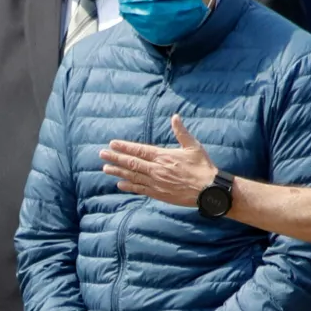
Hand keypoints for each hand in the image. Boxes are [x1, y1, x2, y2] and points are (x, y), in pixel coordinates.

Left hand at [99, 114, 216, 207]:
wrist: (208, 190)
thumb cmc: (202, 167)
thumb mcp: (193, 146)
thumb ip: (181, 132)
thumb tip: (175, 117)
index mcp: (163, 156)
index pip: (139, 150)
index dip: (124, 147)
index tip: (112, 144)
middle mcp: (156, 169)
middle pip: (131, 163)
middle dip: (115, 158)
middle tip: (102, 155)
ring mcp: (156, 183)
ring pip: (132, 176)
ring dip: (118, 172)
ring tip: (105, 169)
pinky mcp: (159, 194)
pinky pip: (140, 189)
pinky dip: (129, 186)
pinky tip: (120, 184)